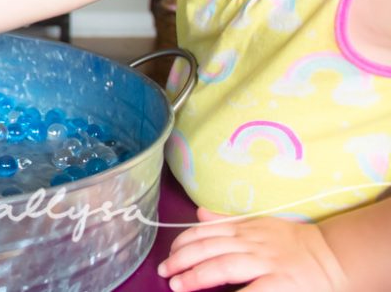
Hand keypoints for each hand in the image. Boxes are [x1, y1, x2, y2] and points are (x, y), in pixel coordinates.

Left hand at [159, 208, 347, 291]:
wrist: (334, 256)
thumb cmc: (294, 243)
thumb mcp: (260, 225)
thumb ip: (228, 222)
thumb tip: (198, 214)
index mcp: (245, 229)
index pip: (204, 232)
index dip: (182, 243)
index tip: (168, 255)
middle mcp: (251, 243)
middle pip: (207, 249)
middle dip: (181, 260)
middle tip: (164, 272)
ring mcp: (265, 263)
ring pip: (221, 266)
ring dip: (195, 276)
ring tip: (177, 285)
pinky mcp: (279, 284)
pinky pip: (249, 291)